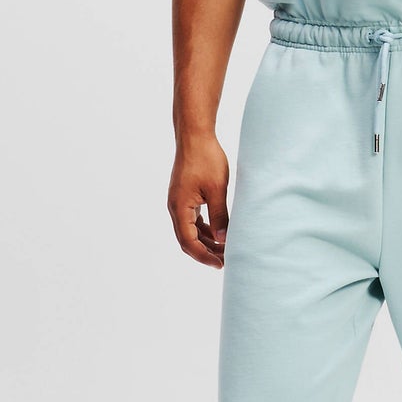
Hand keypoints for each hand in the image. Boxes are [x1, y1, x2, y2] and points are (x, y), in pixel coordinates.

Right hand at [169, 136, 230, 267]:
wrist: (195, 136)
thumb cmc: (206, 159)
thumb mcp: (218, 190)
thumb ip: (220, 216)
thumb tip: (223, 240)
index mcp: (179, 208)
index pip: (188, 242)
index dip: (204, 256)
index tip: (220, 264)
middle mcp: (175, 208)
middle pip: (187, 240)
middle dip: (206, 252)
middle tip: (227, 261)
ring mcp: (179, 202)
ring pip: (190, 231)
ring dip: (207, 242)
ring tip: (226, 249)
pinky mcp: (185, 197)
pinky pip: (193, 220)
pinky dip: (205, 229)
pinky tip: (220, 233)